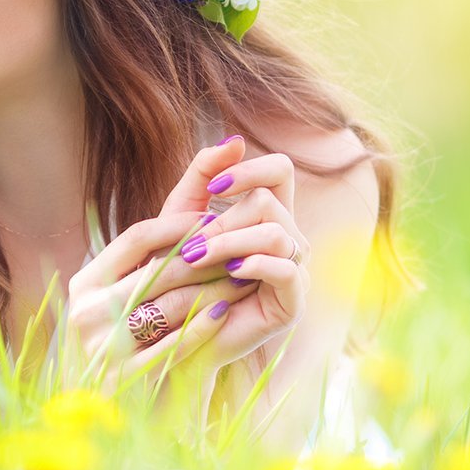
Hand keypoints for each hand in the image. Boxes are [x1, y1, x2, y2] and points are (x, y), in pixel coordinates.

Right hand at [61, 137, 265, 385]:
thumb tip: (230, 145)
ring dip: (215, 289)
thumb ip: (175, 224)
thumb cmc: (142, 330)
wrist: (124, 405)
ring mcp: (99, 346)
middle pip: (158, 269)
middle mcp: (85, 308)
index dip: (184, 224)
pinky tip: (227, 313)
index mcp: (87, 281)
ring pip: (168, 306)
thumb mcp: (147, 279)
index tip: (220, 220)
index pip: (138, 235)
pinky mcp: (120, 379)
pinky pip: (169, 346)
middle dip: (210, 257)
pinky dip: (202, 327)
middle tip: (249, 248)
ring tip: (248, 279)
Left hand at [155, 145, 310, 371]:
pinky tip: (230, 271)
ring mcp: (294, 268)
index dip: (251, 170)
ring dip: (230, 242)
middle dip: (224, 220)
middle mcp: (288, 236)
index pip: (280, 171)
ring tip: (195, 258)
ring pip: (276, 233)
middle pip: (270, 202)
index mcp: (269, 212)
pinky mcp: (293, 301)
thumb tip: (234, 139)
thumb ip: (204, 174)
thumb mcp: (182, 215)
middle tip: (190, 245)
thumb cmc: (177, 270)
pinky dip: (256, 265)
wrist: (175, 330)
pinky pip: (286, 269)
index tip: (216, 187)